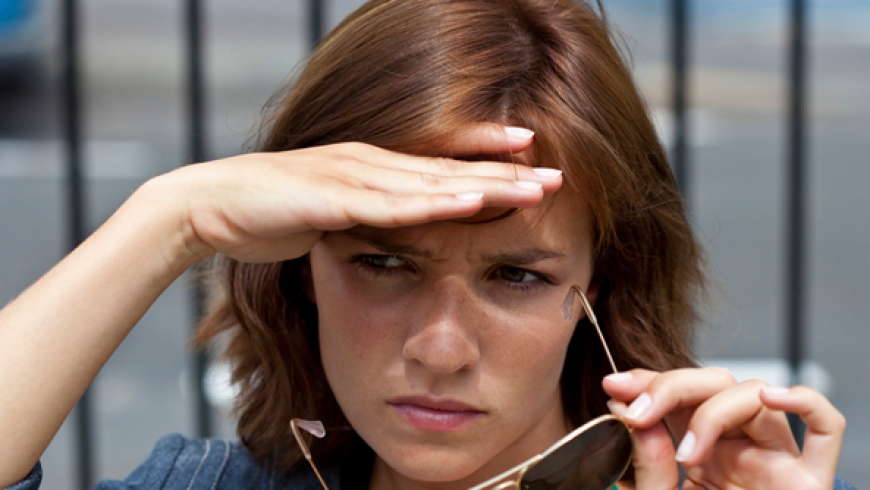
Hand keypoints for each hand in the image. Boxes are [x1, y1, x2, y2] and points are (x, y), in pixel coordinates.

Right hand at [164, 124, 561, 263]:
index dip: (487, 154)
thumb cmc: (266, 213)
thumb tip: (388, 233)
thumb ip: (361, 219)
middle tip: (558, 174)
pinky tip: (473, 202)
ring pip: (434, 182)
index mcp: (370, 166)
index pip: (440, 158)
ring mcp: (354, 177)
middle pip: (451, 168)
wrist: (208, 206)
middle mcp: (370, 163)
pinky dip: (437, 204)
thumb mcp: (326, 214)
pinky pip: (396, 204)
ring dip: (488, 185)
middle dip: (508, 172)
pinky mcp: (335, 200)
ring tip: (536, 186)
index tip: (530, 157)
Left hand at [603, 368, 845, 489]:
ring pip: (756, 396)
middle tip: (635, 412)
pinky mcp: (809, 482)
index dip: (647, 381)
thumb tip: (636, 418)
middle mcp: (738, 448)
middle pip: (715, 383)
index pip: (679, 393)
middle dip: (671, 386)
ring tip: (686, 452)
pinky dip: (805, 401)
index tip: (613, 387)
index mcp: (700, 449)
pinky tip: (773, 397)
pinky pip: (826, 429)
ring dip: (714, 409)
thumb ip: (647, 468)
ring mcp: (774, 461)